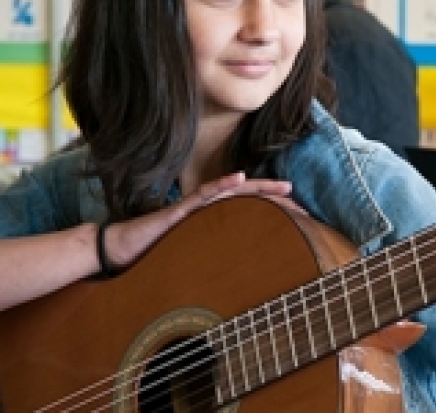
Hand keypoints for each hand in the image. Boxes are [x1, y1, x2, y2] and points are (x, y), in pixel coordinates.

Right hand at [101, 172, 299, 269]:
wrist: (118, 251)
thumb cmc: (152, 255)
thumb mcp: (191, 258)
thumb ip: (211, 258)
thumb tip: (237, 274)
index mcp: (210, 221)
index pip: (246, 210)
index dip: (271, 209)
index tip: (297, 213)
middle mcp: (205, 210)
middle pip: (245, 197)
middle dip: (273, 195)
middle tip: (298, 196)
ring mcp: (192, 208)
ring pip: (230, 192)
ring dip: (258, 188)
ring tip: (282, 185)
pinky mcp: (177, 211)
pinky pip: (201, 195)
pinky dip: (220, 186)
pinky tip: (237, 179)